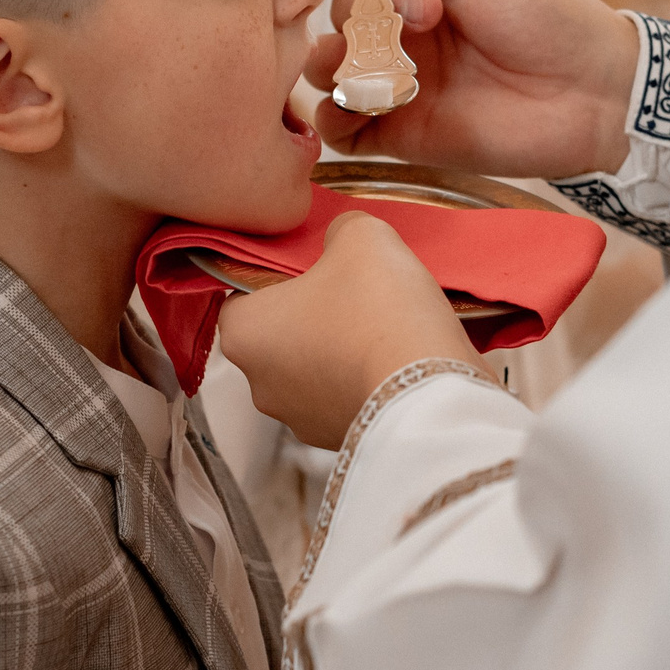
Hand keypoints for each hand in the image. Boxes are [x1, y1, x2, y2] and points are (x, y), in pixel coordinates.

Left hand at [219, 213, 484, 447]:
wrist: (427, 392)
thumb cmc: (380, 310)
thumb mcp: (362, 237)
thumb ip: (340, 228)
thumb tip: (342, 238)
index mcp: (242, 332)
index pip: (244, 290)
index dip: (282, 272)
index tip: (320, 266)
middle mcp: (257, 383)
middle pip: (279, 333)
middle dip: (313, 313)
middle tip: (356, 292)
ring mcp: (297, 419)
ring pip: (312, 368)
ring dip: (339, 349)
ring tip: (384, 327)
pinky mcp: (335, 440)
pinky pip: (343, 397)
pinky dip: (362, 379)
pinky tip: (394, 360)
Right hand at [307, 0, 640, 180]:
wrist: (594, 94)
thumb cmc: (554, 18)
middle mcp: (405, 33)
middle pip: (340, 13)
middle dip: (363, 7)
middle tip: (426, 12)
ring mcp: (401, 84)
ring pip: (328, 70)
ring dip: (330, 58)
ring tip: (368, 58)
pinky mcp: (403, 136)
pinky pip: (345, 131)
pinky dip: (334, 118)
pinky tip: (358, 103)